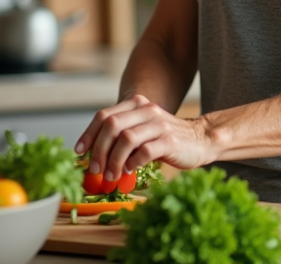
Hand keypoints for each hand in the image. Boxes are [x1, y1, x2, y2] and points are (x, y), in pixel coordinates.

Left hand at [74, 95, 215, 180]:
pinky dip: (132, 163)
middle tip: (94, 169)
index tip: (80, 152)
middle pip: (112, 125)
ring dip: (113, 160)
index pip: (104, 115)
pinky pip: (145, 151)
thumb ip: (122, 136)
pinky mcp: (170, 140)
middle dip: (98, 149)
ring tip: (110, 175)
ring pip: (126, 138)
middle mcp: (146, 110)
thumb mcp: (142, 131)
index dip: (88, 134)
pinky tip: (129, 171)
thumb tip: (94, 156)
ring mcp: (159, 124)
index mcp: (136, 105)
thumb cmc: (166, 139)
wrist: (201, 140)